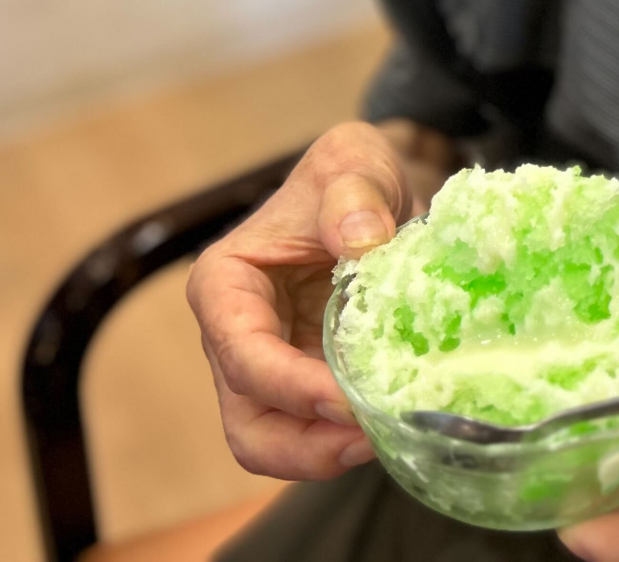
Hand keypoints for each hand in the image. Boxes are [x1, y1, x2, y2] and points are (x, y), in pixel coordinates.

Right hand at [184, 120, 450, 478]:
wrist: (374, 191)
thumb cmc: (349, 176)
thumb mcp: (351, 163)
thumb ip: (352, 195)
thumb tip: (360, 242)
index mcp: (225, 284)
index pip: (242, 353)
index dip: (290, 387)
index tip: (347, 398)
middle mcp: (235, 336)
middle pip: (248, 422)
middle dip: (302, 446)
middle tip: (367, 437)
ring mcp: (272, 366)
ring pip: (276, 442)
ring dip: (324, 455)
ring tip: (382, 438)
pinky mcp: (309, 383)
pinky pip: (316, 431)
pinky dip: (347, 440)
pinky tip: (393, 423)